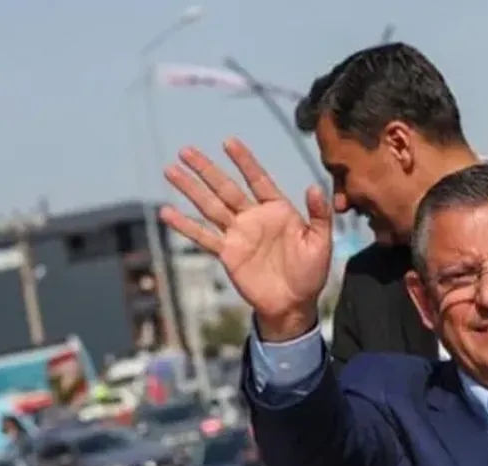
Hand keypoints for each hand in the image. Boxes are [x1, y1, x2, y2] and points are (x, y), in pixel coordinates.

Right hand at [161, 138, 332, 340]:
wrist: (293, 303)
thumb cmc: (310, 273)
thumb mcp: (320, 243)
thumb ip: (319, 215)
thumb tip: (314, 186)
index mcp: (277, 210)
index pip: (258, 179)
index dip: (244, 161)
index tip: (228, 141)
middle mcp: (254, 217)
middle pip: (226, 188)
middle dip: (206, 169)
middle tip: (185, 149)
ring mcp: (238, 234)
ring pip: (210, 206)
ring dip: (190, 189)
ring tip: (170, 170)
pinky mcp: (227, 253)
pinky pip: (203, 236)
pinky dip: (185, 225)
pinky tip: (166, 212)